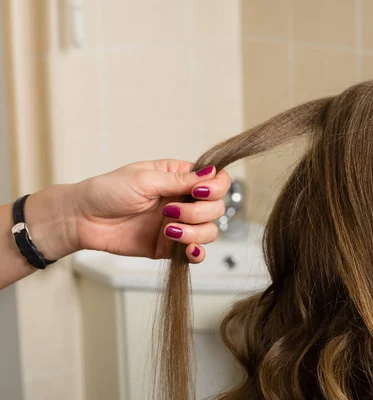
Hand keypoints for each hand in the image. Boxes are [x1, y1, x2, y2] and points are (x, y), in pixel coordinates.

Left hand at [68, 159, 229, 261]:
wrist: (82, 219)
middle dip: (198, 212)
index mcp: (180, 178)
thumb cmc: (107, 191)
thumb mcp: (145, 179)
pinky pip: (195, 252)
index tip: (197, 192)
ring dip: (195, 232)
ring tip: (168, 229)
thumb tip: (211, 173)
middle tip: (170, 211)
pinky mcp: (170, 247)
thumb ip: (181, 180)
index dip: (216, 188)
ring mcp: (179, 224)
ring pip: (209, 231)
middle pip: (217, 208)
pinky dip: (197, 253)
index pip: (217, 181)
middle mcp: (184, 200)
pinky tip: (188, 250)